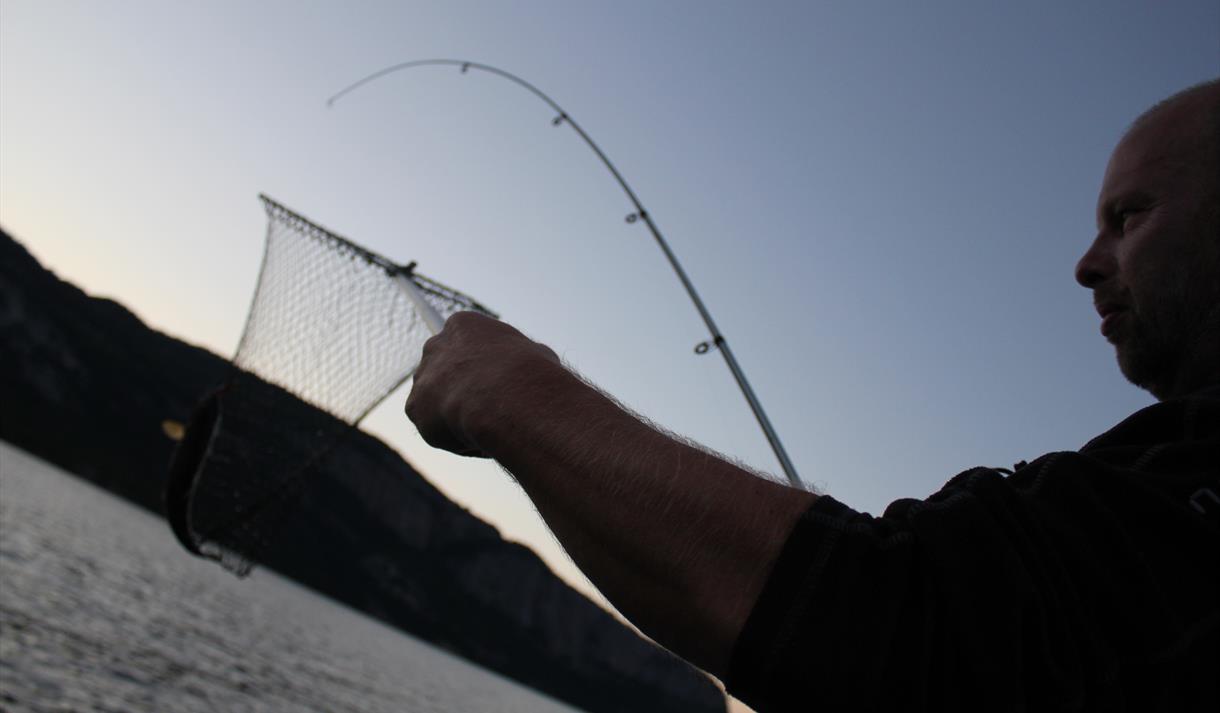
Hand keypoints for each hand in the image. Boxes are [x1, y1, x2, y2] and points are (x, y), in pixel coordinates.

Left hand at [405, 312, 560, 457]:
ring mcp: (423, 375)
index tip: (493, 383)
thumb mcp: (536, 357)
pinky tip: (476, 436)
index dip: (481, 367)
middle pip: (445, 370)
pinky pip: (435, 428)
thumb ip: (518, 363)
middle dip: (460, 389)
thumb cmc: (531, 375)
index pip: (467, 344)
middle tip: (486, 410)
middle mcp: (436, 345)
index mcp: (464, 325)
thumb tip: (525, 376)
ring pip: (438, 402)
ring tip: (487, 427)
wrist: (508, 398)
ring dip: (457, 416)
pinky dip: (454, 438)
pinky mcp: (414, 407)